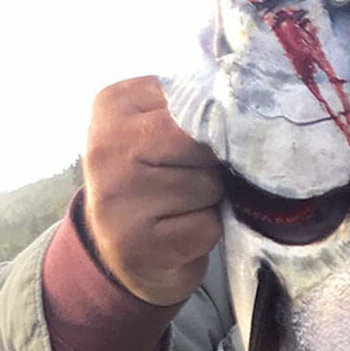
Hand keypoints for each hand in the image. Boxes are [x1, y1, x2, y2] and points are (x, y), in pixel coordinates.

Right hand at [82, 77, 222, 305]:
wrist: (124, 248)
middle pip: (205, 143)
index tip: (191, 143)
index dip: (214, 126)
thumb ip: (193, 108)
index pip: (199, 102)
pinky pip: (209, 225)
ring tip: (181, 205)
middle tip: (186, 177)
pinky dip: (208, 230)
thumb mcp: (161, 126)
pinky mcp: (138, 245)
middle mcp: (106, 147)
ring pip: (211, 185)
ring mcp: (117, 199)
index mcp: (114, 103)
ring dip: (211, 199)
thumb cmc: (154, 176)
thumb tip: (243, 110)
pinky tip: (180, 231)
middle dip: (213, 162)